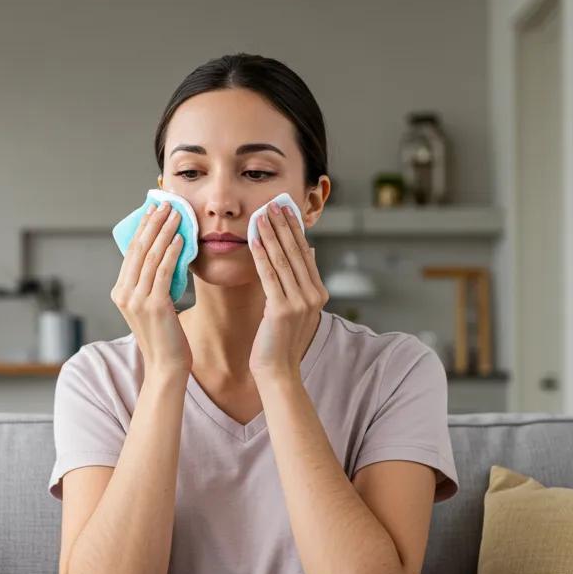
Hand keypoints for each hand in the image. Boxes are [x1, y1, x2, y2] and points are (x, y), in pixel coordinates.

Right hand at [110, 200, 192, 376]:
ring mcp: (137, 300)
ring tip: (177, 214)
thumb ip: (152, 285)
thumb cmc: (165, 338)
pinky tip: (182, 239)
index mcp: (120, 292)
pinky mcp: (154, 306)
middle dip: (153, 223)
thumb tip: (166, 256)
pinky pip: (163, 271)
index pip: (131, 252)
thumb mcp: (153, 307)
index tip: (154, 210)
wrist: (166, 367)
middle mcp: (124, 294)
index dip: (143, 228)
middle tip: (165, 204)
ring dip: (165, 232)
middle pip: (138, 249)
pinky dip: (172, 252)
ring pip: (151, 256)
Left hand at [249, 202, 328, 380]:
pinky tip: (253, 238)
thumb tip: (308, 251)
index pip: (305, 253)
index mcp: (318, 293)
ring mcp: (300, 302)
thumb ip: (302, 280)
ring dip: (271, 233)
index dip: (295, 229)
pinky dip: (261, 255)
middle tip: (274, 202)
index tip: (286, 209)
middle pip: (296, 252)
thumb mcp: (297, 307)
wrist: (278, 371)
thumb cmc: (281, 341)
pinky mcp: (282, 309)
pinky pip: (269, 275)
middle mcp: (313, 295)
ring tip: (263, 213)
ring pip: (283, 260)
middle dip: (284, 225)